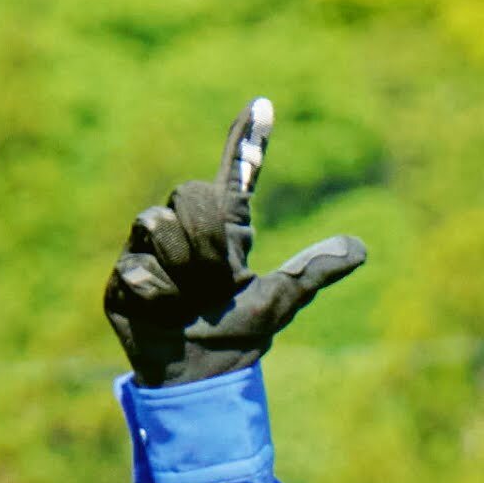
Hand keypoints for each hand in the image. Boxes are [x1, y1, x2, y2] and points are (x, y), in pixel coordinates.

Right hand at [105, 98, 366, 387]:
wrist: (201, 377)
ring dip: (182, 269)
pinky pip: (139, 265)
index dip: (248, 142)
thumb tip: (360, 248)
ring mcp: (149, 249)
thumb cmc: (239, 334)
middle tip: (213, 282)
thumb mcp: (281, 301)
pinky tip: (164, 312)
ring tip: (189, 299)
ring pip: (158, 223)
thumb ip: (314, 271)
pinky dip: (159, 295)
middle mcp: (185, 227)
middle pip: (189, 194)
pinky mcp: (123, 275)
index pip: (235, 175)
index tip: (263, 105)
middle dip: (205, 241)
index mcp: (226, 229)